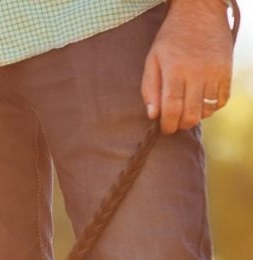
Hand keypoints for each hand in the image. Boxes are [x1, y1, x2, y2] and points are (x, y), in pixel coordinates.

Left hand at [141, 0, 233, 133]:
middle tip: (174, 124)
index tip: (164, 129)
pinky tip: (201, 103)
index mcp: (175, 70)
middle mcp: (197, 73)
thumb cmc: (171, 38)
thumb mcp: (152, 59)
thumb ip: (150, 88)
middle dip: (181, 125)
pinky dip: (212, 107)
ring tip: (186, 111)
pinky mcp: (227, 71)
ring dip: (196, 116)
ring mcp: (215, 72)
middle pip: (191, 113)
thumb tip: (153, 115)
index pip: (172, 107)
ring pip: (208, 109)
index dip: (167, 124)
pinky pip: (223, 100)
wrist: (200, 13)